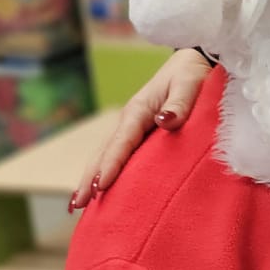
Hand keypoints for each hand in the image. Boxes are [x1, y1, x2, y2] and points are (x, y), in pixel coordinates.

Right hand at [68, 48, 214, 209]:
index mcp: (138, 111)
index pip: (121, 143)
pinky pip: (117, 156)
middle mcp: (129, 122)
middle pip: (103, 153)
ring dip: (90, 178)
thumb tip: (164, 121)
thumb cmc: (192, 75)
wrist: (192, 64)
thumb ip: (179, 103)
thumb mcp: (189, 84)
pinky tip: (100, 192)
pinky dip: (104, 173)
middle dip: (88, 178)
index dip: (110, 165)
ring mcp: (131, 129)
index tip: (100, 187)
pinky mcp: (137, 136)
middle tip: (77, 205)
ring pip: (105, 156)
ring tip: (78, 205)